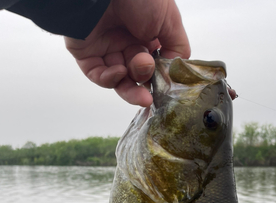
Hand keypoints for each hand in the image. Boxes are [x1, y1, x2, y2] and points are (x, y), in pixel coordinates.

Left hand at [64, 0, 189, 105]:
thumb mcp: (170, 20)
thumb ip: (178, 48)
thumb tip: (175, 73)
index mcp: (146, 32)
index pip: (154, 63)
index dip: (159, 76)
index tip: (166, 85)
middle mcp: (126, 40)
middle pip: (136, 74)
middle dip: (145, 84)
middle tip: (152, 90)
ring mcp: (106, 47)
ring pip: (119, 80)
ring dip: (131, 90)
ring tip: (143, 96)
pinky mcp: (86, 53)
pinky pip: (99, 75)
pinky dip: (111, 79)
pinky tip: (119, 70)